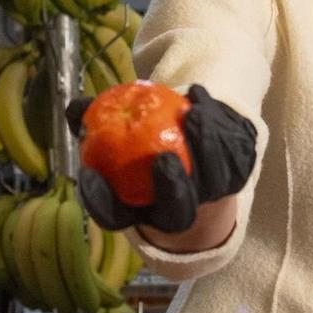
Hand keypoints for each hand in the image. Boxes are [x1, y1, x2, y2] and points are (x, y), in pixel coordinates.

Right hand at [71, 84, 257, 234]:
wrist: (192, 142)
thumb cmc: (142, 139)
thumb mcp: (115, 131)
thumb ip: (95, 121)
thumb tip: (75, 109)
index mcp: (143, 211)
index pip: (117, 217)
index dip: (101, 202)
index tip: (90, 174)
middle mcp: (180, 212)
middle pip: (179, 215)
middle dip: (173, 190)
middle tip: (164, 159)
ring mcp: (213, 196)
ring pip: (216, 184)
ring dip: (206, 149)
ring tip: (190, 115)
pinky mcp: (237, 173)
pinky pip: (235, 154)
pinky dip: (219, 124)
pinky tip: (198, 95)